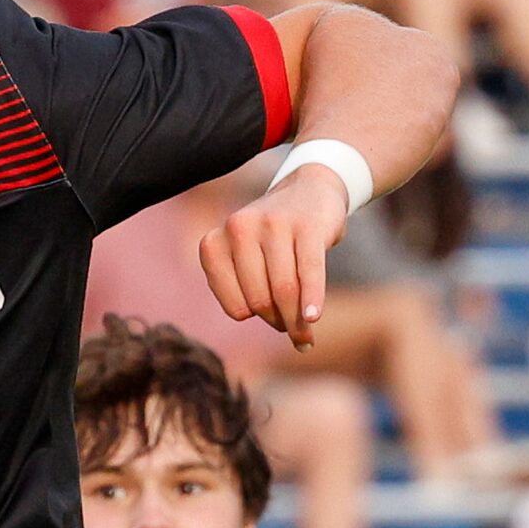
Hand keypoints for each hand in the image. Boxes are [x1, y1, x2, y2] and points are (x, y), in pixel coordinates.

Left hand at [200, 164, 349, 349]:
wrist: (309, 190)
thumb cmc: (275, 238)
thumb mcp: (250, 259)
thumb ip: (255, 293)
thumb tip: (289, 337)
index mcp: (214, 244)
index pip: (234, 304)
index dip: (256, 319)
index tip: (270, 320)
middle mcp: (237, 230)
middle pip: (260, 299)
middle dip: (279, 322)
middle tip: (294, 330)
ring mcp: (272, 225)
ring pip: (284, 290)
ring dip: (298, 321)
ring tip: (306, 335)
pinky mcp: (306, 226)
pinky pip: (309, 272)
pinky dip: (312, 299)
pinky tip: (314, 318)